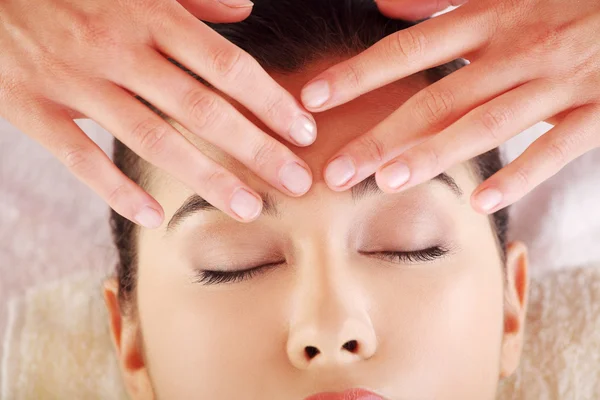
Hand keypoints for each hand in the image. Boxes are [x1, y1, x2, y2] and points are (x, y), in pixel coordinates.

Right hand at [0, 0, 315, 227]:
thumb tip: (245, 11)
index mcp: (149, 14)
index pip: (227, 65)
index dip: (270, 101)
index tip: (304, 132)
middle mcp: (120, 49)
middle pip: (202, 109)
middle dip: (256, 149)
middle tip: (297, 182)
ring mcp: (76, 81)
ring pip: (152, 138)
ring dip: (205, 177)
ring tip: (248, 207)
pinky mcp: (34, 109)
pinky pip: (81, 157)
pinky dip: (117, 190)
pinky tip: (155, 216)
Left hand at [301, 0, 599, 213]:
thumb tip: (385, 5)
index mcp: (489, 17)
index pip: (408, 48)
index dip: (359, 73)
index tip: (312, 98)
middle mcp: (515, 50)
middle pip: (437, 98)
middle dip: (382, 136)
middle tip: (337, 173)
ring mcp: (556, 81)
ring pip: (486, 123)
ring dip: (436, 155)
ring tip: (387, 184)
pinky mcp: (597, 110)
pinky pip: (555, 148)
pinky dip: (520, 176)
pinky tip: (480, 204)